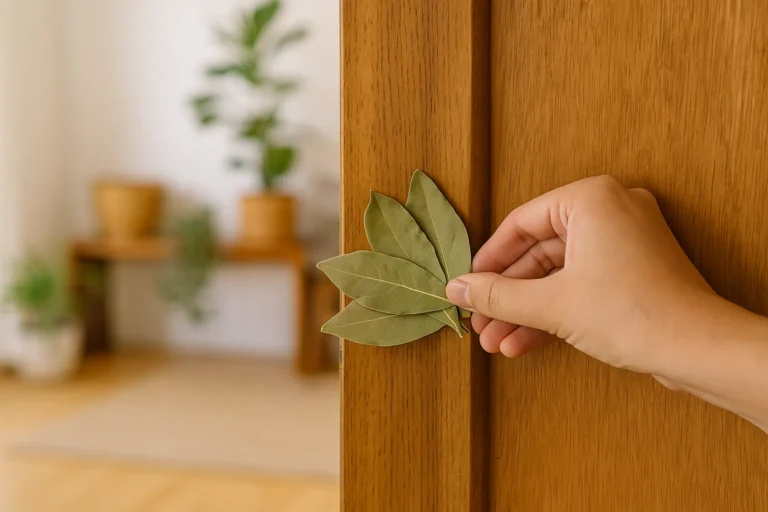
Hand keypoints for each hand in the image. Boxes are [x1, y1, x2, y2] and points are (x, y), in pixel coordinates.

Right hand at [445, 175, 718, 374]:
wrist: (698, 350)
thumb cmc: (632, 313)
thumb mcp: (551, 303)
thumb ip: (497, 295)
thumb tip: (456, 289)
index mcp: (590, 199)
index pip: (520, 224)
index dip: (488, 260)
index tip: (467, 286)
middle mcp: (609, 211)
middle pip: (537, 253)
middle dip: (507, 296)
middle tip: (479, 322)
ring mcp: (623, 242)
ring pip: (556, 274)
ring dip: (525, 310)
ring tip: (496, 342)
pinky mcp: (631, 270)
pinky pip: (579, 284)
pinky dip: (552, 311)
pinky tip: (522, 343)